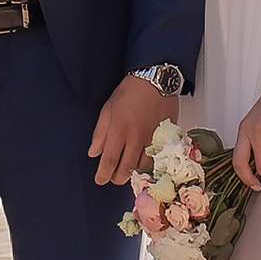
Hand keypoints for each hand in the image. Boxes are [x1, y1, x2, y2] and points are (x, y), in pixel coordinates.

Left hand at [88, 70, 171, 186]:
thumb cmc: (131, 90)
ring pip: (143, 167)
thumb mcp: (108, 108)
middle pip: (127, 169)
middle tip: (113, 178)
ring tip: (128, 173)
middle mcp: (137, 137)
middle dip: (118, 178)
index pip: (110, 160)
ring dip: (134, 174)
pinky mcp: (166, 137)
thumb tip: (94, 152)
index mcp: (120, 129)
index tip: (100, 180)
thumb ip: (101, 133)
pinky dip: (149, 166)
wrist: (156, 79)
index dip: (103, 174)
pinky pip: (158, 158)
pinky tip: (144, 166)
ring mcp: (153, 139)